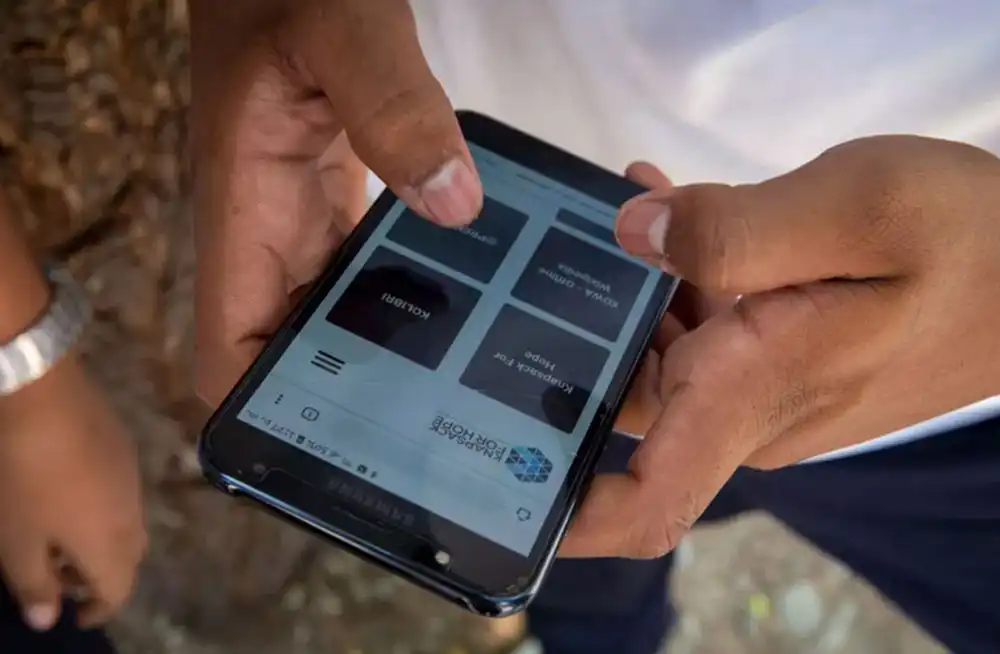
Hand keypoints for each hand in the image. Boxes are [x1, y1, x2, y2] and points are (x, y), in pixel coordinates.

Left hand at [0, 353, 145, 628]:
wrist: (43, 397)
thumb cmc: (24, 478)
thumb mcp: (14, 541)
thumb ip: (34, 583)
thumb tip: (48, 618)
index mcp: (109, 545)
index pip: (117, 590)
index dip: (98, 609)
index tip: (73, 615)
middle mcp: (132, 515)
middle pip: (130, 559)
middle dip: (104, 575)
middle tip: (64, 575)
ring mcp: (132, 479)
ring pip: (130, 524)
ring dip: (105, 540)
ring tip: (65, 533)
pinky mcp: (125, 449)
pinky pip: (124, 493)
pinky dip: (105, 509)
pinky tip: (72, 492)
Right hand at [190, 0, 482, 404]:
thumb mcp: (345, 33)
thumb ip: (393, 107)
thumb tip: (455, 205)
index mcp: (247, 211)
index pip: (228, 348)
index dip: (261, 410)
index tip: (327, 450)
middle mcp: (269, 231)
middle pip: (287, 354)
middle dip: (342, 404)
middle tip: (427, 441)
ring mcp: (301, 218)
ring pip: (328, 320)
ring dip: (377, 360)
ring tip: (457, 398)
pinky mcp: (333, 200)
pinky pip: (360, 275)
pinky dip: (400, 303)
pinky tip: (463, 315)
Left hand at [563, 135, 999, 557]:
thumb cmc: (975, 243)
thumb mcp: (857, 209)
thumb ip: (733, 229)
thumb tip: (631, 235)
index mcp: (754, 393)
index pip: (649, 500)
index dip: (570, 516)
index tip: (499, 494)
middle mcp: (748, 410)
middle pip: (627, 404)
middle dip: (582, 335)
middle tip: (549, 254)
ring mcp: (765, 390)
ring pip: (663, 357)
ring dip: (637, 289)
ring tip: (632, 206)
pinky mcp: (782, 360)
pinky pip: (705, 332)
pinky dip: (682, 281)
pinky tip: (674, 212)